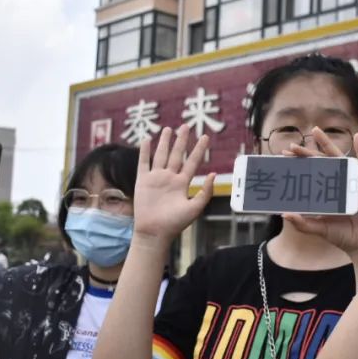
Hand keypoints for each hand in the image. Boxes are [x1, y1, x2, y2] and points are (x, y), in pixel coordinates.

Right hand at [133, 125, 215, 242]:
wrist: (155, 232)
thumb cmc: (175, 223)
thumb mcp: (195, 208)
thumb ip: (205, 192)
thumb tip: (214, 174)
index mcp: (183, 183)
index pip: (193, 162)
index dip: (198, 149)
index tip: (204, 137)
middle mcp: (170, 178)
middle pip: (177, 155)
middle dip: (181, 141)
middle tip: (185, 126)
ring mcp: (156, 178)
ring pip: (161, 155)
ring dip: (164, 142)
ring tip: (168, 129)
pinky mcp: (143, 181)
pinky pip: (143, 163)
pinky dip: (144, 152)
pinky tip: (146, 140)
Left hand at [282, 129, 357, 258]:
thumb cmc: (342, 236)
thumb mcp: (318, 229)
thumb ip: (302, 223)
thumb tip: (284, 214)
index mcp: (326, 191)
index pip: (310, 172)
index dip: (299, 163)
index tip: (284, 155)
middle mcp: (338, 182)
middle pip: (320, 162)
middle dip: (306, 152)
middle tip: (292, 145)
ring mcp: (351, 181)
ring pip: (338, 157)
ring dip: (327, 143)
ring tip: (316, 131)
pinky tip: (357, 136)